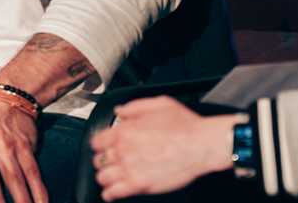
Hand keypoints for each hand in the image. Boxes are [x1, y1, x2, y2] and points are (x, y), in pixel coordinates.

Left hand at [90, 96, 232, 200]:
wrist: (201, 145)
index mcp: (126, 130)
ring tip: (109, 177)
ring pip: (103, 177)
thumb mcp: (159, 104)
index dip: (100, 143)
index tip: (103, 146)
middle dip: (103, 160)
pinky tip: (111, 192)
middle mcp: (124, 149)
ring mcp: (130, 168)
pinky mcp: (139, 184)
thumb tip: (119, 111)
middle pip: (99, 159)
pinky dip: (110, 193)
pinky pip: (114, 192)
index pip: (96, 140)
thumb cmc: (185, 126)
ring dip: (105, 177)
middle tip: (109, 161)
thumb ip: (134, 107)